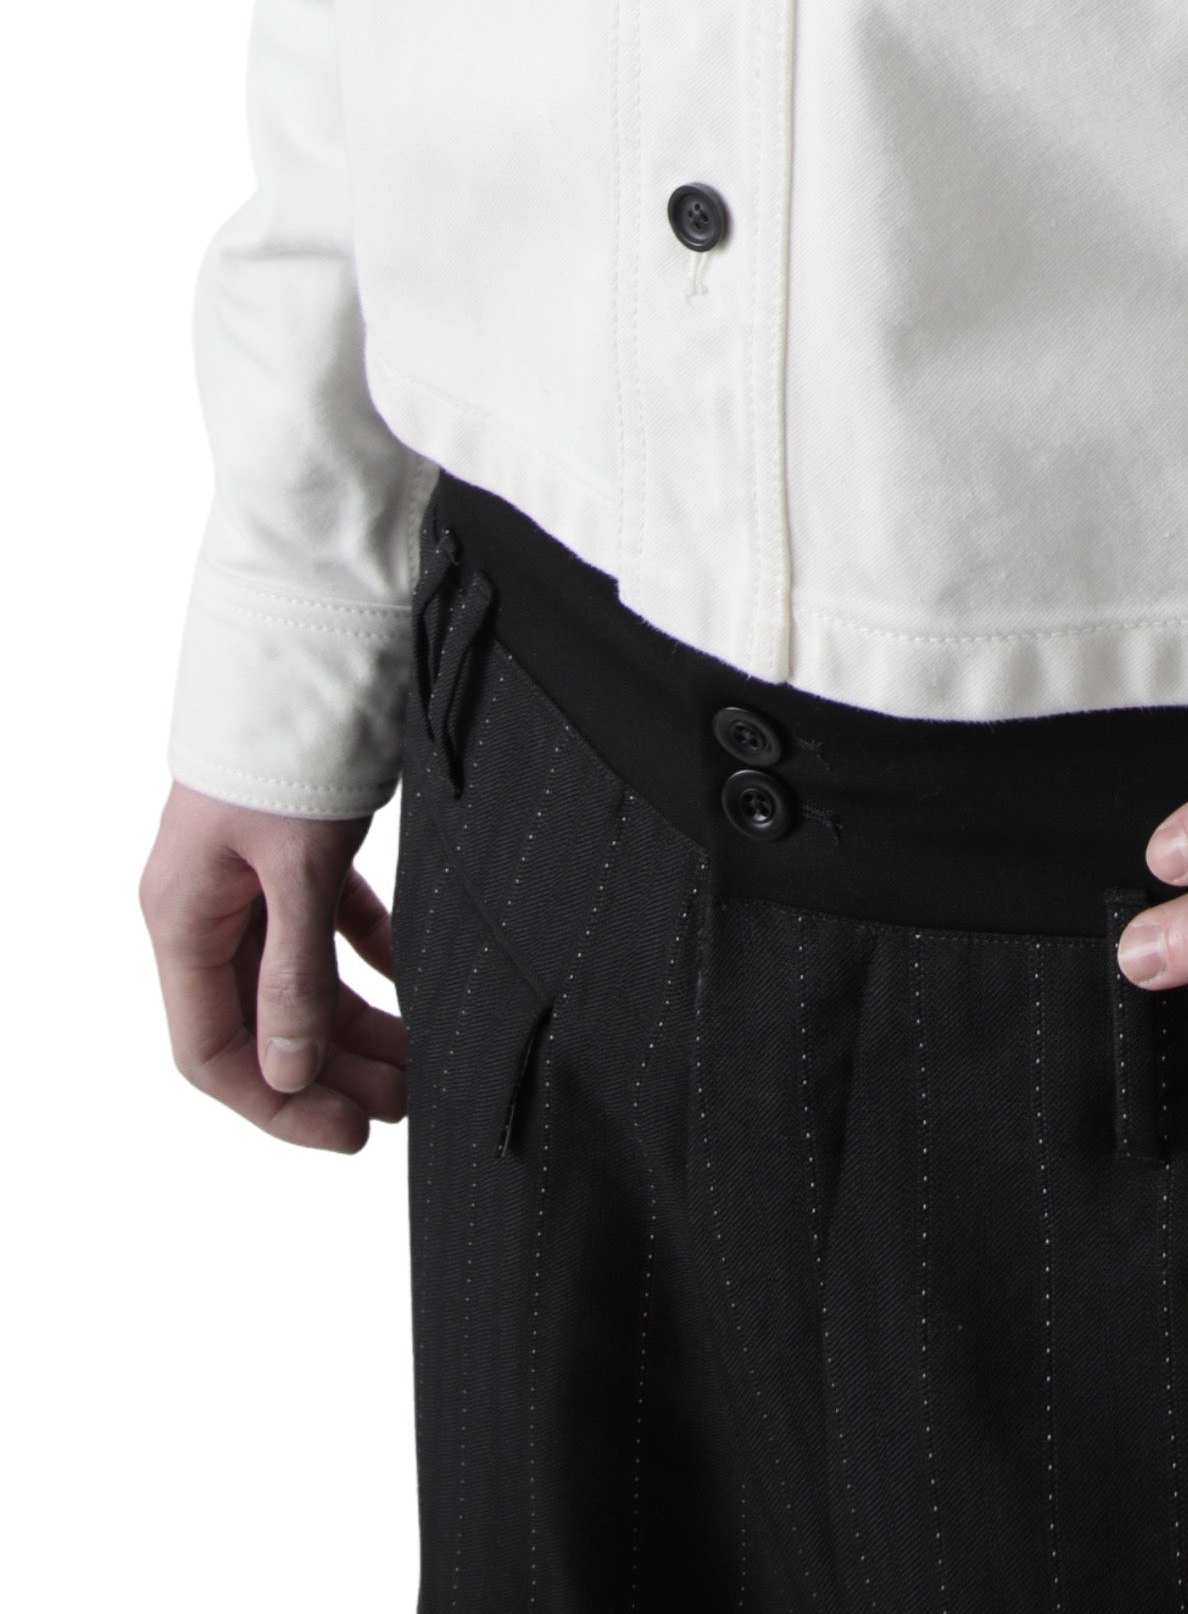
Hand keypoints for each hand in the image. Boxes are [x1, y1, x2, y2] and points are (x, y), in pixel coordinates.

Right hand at [139, 782, 406, 1154]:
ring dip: (354, 1023)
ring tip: (417, 1063)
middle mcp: (206, 908)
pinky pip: (324, 923)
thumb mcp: (296, 867)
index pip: (215, 1052)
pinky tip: (414, 977)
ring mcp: (246, 878)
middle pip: (260, 1023)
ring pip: (296, 978)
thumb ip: (293, 972)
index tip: (350, 1135)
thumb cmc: (285, 747)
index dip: (279, 1103)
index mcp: (183, 920)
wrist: (305, 638)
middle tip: (403, 1106)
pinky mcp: (291, 848)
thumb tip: (289, 1072)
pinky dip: (366, 953)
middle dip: (329, 1071)